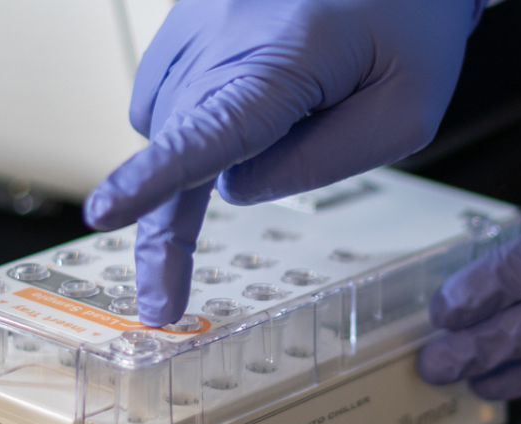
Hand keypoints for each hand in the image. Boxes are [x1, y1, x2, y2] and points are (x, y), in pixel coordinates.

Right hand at [84, 0, 482, 325]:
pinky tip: (248, 99)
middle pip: (177, 142)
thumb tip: (235, 188)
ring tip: (288, 115)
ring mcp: (196, 17)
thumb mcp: (406, 112)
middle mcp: (225, 30)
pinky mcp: (185, 13)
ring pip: (168, 119)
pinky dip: (194, 111)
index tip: (107, 214)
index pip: (208, 131)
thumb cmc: (413, 22)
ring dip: (201, 146)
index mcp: (288, 57)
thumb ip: (324, 164)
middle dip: (167, 221)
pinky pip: (165, 86)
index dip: (153, 180)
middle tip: (164, 299)